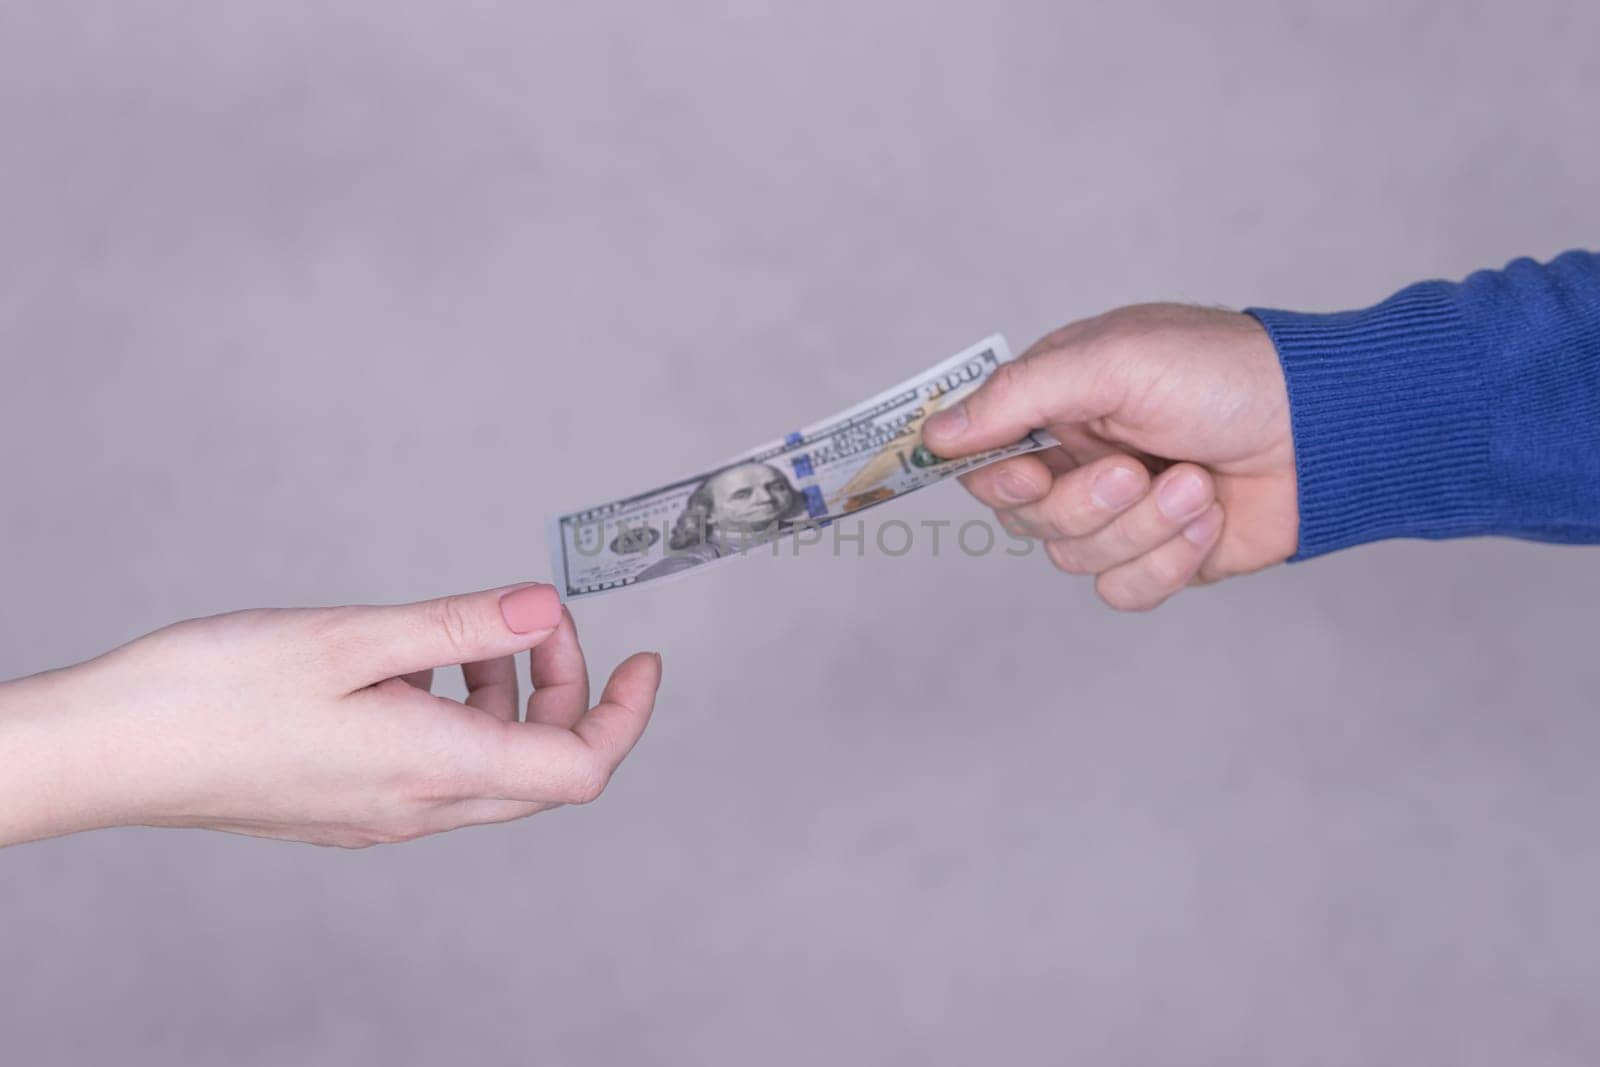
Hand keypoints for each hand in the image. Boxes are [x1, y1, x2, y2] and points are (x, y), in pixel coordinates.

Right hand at [0, 584, 661, 847]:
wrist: (107, 752)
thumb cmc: (210, 693)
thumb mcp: (351, 638)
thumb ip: (459, 626)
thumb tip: (545, 607)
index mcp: (432, 766)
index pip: (579, 767)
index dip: (626, 714)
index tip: (642, 660)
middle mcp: (417, 805)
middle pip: (543, 767)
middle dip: (569, 693)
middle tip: (541, 623)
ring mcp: (380, 814)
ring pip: (489, 767)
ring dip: (507, 699)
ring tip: (467, 636)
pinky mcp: (345, 806)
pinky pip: (436, 768)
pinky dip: (454, 713)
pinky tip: (409, 666)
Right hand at [924, 304, 1298, 610]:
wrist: (1326, 428)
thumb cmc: (1223, 373)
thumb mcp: (1110, 362)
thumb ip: (1017, 397)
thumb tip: (934, 434)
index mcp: (1060, 405)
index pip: (986, 459)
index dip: (997, 478)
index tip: (1025, 475)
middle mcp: (1082, 460)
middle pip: (1028, 520)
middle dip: (1085, 503)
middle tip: (1134, 469)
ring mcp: (1123, 513)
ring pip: (1075, 559)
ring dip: (1142, 525)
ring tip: (1195, 484)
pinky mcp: (1164, 557)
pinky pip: (1125, 589)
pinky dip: (1167, 560)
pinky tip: (1207, 518)